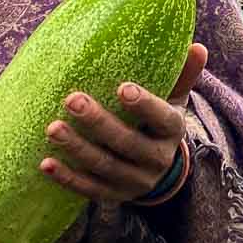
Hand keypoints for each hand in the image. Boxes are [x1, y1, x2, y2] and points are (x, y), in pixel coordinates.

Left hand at [40, 42, 205, 203]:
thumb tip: (197, 47)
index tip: (122, 88)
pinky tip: (45, 164)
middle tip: (72, 100)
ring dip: (77, 149)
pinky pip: (89, 189)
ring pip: (105, 166)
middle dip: (99, 123)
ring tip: (52, 129)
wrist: (161, 171)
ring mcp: (135, 181)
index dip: (144, 105)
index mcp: (172, 130)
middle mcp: (157, 159)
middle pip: (127, 143)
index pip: (162, 119)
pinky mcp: (114, 195)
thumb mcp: (174, 100)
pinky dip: (67, 178)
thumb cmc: (159, 122)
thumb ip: (182, 75)